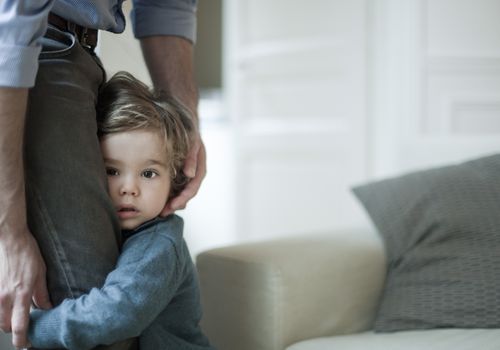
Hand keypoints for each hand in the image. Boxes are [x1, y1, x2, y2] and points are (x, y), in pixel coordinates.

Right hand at [0, 229, 51, 347]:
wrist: (10, 240)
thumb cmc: (28, 254)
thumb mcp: (40, 274)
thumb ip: (42, 294)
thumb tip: (46, 308)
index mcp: (22, 294)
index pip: (19, 325)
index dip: (22, 339)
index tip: (26, 345)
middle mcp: (6, 296)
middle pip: (5, 325)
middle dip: (14, 331)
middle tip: (24, 329)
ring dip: (6, 321)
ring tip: (17, 316)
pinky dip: (0, 310)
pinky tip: (9, 305)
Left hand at [161, 136, 206, 215]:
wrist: (188, 125)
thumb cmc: (190, 133)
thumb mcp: (193, 142)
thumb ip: (191, 158)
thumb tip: (189, 174)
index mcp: (200, 169)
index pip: (193, 188)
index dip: (183, 198)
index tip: (173, 206)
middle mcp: (194, 175)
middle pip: (186, 194)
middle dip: (176, 205)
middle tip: (163, 213)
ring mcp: (187, 176)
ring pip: (181, 193)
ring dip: (172, 202)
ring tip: (160, 211)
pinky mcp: (179, 174)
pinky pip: (175, 187)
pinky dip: (169, 194)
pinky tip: (159, 199)